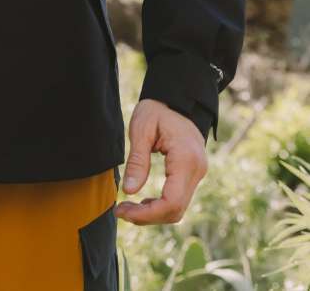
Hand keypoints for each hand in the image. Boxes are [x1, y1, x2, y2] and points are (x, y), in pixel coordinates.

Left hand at [118, 98, 207, 224]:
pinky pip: (179, 199)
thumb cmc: (157, 111)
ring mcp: (197, 174)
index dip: (148, 213)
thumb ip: (137, 161)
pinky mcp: (192, 175)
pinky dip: (160, 206)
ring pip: (179, 208)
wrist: (178, 101)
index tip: (122, 211)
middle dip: (147, 216)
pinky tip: (142, 202)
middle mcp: (197, 171)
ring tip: (127, 208)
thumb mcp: (141, 130)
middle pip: (176, 210)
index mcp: (186, 160)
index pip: (172, 201)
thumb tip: (129, 191)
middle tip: (120, 211)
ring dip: (153, 214)